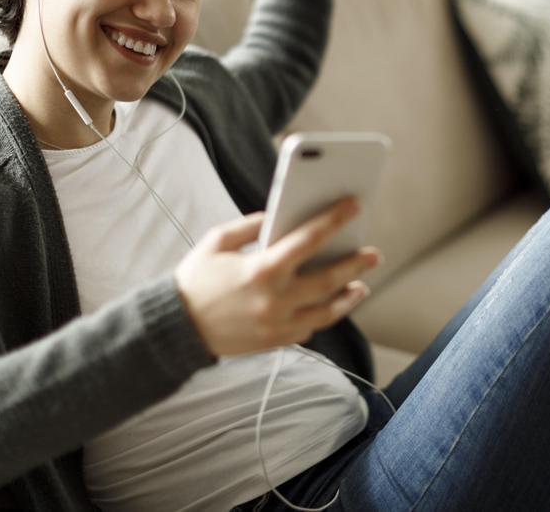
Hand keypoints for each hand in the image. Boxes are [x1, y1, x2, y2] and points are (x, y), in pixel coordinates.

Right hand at [173, 196, 380, 356]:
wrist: (175, 328)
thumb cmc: (195, 279)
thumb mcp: (217, 241)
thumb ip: (251, 225)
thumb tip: (281, 216)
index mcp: (261, 269)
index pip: (309, 240)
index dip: (334, 220)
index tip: (353, 207)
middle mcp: (275, 299)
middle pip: (329, 280)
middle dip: (355, 264)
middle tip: (373, 253)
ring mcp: (277, 325)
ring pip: (326, 311)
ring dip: (348, 297)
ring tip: (361, 284)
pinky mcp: (275, 342)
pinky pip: (310, 328)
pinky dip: (324, 315)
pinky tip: (334, 303)